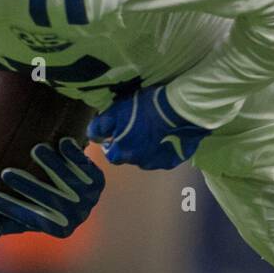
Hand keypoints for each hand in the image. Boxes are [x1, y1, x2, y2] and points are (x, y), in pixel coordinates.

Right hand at [0, 138, 105, 238]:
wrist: (80, 187)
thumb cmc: (44, 202)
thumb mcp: (26, 215)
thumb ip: (5, 222)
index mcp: (58, 228)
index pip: (31, 219)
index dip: (10, 210)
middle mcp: (75, 216)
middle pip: (50, 200)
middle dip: (28, 187)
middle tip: (6, 173)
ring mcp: (89, 198)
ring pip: (69, 180)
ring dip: (53, 165)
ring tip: (36, 150)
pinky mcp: (98, 180)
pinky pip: (86, 167)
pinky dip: (75, 155)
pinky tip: (62, 142)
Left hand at [87, 85, 210, 169]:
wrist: (179, 110)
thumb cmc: (145, 108)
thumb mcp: (116, 111)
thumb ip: (101, 126)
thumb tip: (94, 136)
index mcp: (123, 153)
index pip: (111, 155)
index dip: (113, 144)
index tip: (117, 134)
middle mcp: (139, 163)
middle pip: (130, 157)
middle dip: (130, 147)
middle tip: (136, 131)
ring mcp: (158, 163)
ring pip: (147, 159)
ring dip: (147, 149)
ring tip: (153, 133)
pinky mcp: (173, 160)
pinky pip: (164, 157)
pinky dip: (163, 150)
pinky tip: (167, 137)